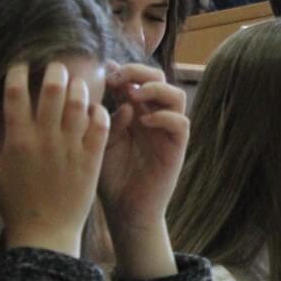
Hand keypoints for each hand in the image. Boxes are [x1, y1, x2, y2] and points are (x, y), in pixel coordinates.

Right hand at [0, 62, 108, 255]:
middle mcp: (45, 139)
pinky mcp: (92, 158)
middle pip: (53, 90)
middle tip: (57, 68)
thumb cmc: (14, 201)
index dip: (19, 72)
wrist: (44, 232)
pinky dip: (99, 111)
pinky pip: (101, 125)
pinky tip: (94, 108)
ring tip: (77, 83)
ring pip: (79, 103)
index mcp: (17, 139)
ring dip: (79, 87)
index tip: (22, 66)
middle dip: (55, 71)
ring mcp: (71, 148)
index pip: (17, 93)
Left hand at [98, 63, 185, 278]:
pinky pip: (180, 123)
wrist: (124, 210)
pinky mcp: (176, 148)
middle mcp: (154, 116)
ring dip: (155, 89)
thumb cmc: (109, 177)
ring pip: (175, 95)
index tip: (104, 72)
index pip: (136, 78)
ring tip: (134, 95)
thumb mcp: (99, 140)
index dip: (123, 70)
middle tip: (118, 79)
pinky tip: (144, 121)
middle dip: (139, 71)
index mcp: (134, 111)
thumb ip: (104, 116)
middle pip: (159, 78)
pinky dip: (164, 116)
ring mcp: (167, 131)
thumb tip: (110, 88)